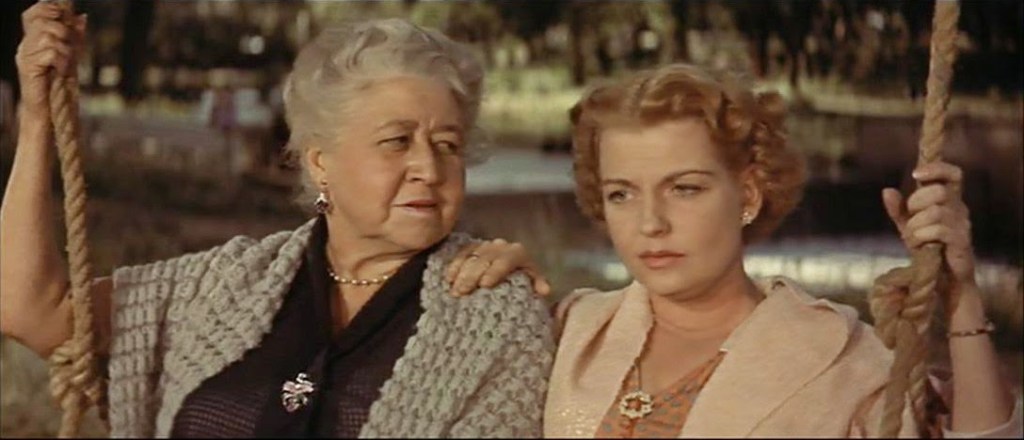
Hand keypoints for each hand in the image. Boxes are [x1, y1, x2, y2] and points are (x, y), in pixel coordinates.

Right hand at [15, 2, 86, 117]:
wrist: (48, 113)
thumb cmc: (59, 87)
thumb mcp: (71, 57)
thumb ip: (74, 38)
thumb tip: (81, 17)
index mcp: (32, 40)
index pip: (32, 14)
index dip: (48, 9)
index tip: (64, 14)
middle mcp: (25, 46)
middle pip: (43, 23)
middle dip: (64, 32)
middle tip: (72, 47)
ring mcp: (25, 56)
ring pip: (49, 37)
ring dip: (66, 49)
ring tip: (67, 64)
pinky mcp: (28, 68)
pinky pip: (50, 53)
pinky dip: (63, 61)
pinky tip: (63, 71)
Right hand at [445, 238, 550, 296]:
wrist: (511, 274)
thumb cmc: (523, 281)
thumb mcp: (533, 283)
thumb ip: (538, 285)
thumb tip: (544, 290)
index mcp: (518, 253)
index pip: (506, 260)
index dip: (495, 271)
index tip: (484, 285)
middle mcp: (501, 246)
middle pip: (485, 258)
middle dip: (473, 275)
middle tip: (462, 292)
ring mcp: (486, 245)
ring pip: (471, 255)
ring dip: (461, 273)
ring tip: (454, 290)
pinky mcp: (472, 248)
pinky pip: (461, 253)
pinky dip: (455, 266)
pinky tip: (448, 279)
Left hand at [882, 161, 976, 290]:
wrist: (942, 278)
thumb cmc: (927, 247)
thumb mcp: (908, 226)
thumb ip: (898, 209)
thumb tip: (887, 191)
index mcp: (949, 200)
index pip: (953, 174)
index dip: (936, 169)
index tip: (915, 175)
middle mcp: (959, 208)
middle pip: (939, 191)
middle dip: (916, 203)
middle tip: (909, 220)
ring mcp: (963, 225)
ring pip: (936, 212)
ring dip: (916, 225)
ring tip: (911, 238)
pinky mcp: (962, 241)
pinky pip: (939, 230)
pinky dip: (921, 236)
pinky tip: (918, 245)